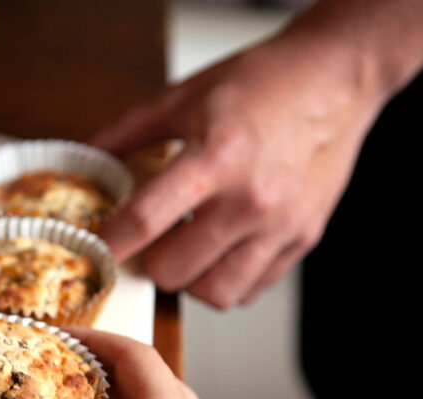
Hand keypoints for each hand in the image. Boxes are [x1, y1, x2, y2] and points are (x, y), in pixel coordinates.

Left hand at [92, 31, 381, 307]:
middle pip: (173, 272)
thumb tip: (87, 156)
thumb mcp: (184, 96)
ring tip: (190, 249)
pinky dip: (229, 278)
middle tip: (156, 239)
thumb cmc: (262, 85)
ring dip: (192, 278)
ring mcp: (280, 225)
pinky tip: (223, 249)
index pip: (144, 220)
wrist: (335, 79)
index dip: (109, 243)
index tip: (95, 248)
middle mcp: (249, 200)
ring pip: (214, 293)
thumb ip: (128, 131)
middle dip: (153, 260)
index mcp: (213, 159)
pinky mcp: (303, 238)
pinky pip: (252, 289)